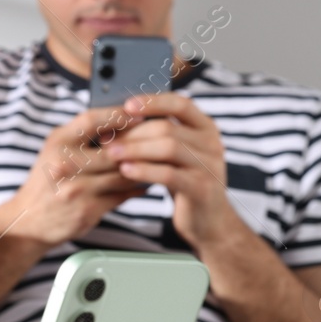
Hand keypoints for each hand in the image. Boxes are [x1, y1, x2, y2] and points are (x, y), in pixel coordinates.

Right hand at [0, 107, 151, 247]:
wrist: (30, 219)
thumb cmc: (47, 180)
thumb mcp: (54, 149)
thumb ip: (81, 135)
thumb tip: (120, 118)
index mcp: (57, 143)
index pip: (91, 120)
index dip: (117, 114)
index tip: (138, 113)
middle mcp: (65, 165)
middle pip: (114, 150)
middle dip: (139, 144)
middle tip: (159, 137)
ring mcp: (78, 189)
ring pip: (123, 173)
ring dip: (143, 167)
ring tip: (158, 159)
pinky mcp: (89, 209)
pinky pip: (122, 194)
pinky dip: (137, 186)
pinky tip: (147, 180)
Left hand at [102, 92, 249, 250]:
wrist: (207, 219)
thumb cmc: (183, 181)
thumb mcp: (174, 155)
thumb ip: (155, 137)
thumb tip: (113, 124)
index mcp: (206, 127)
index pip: (180, 104)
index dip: (153, 102)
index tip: (127, 105)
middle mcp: (212, 142)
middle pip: (168, 128)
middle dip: (134, 132)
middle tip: (108, 138)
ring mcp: (210, 165)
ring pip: (168, 148)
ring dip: (135, 149)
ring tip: (111, 154)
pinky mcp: (202, 188)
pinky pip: (168, 174)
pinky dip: (144, 170)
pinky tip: (126, 170)